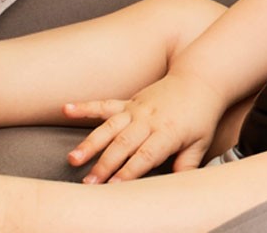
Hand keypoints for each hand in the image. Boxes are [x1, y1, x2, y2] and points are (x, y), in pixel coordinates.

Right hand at [63, 72, 227, 183]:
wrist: (200, 79)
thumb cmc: (201, 115)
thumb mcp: (200, 142)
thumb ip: (187, 164)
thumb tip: (179, 185)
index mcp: (167, 132)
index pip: (146, 155)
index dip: (129, 171)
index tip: (114, 186)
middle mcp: (148, 120)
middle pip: (123, 144)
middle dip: (105, 165)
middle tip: (89, 183)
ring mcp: (136, 109)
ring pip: (109, 127)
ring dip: (90, 143)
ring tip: (73, 158)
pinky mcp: (129, 101)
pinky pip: (104, 104)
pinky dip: (85, 107)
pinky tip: (66, 109)